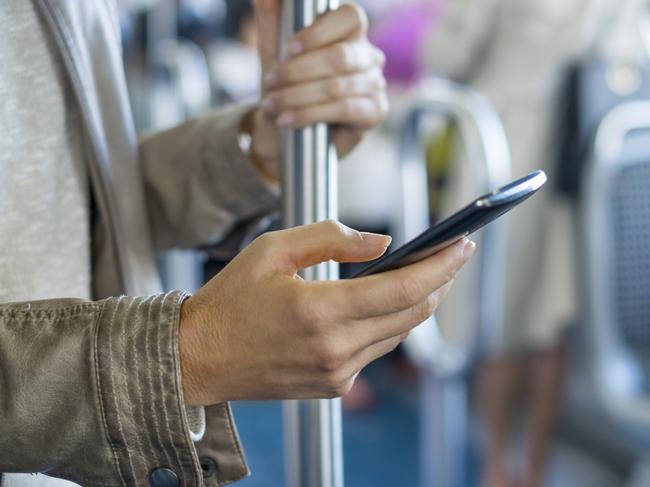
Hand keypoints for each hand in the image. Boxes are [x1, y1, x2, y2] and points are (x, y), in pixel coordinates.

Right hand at [179, 221, 474, 405]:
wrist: (199, 358)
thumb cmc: (231, 299)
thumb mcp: (273, 249)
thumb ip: (332, 238)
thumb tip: (383, 243)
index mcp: (320, 311)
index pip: (402, 290)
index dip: (440, 266)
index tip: (463, 245)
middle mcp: (335, 349)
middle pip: (412, 314)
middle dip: (439, 281)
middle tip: (452, 254)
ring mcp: (337, 374)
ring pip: (399, 334)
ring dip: (417, 303)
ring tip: (426, 273)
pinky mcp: (334, 386)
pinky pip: (376, 350)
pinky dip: (390, 324)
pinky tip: (388, 303)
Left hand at [250, 0, 387, 176]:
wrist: (287, 129)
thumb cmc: (287, 85)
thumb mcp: (274, 50)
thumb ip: (272, 17)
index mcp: (350, 33)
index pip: (349, 17)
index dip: (319, 32)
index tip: (288, 48)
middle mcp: (368, 55)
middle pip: (339, 56)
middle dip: (298, 71)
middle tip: (270, 82)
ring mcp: (375, 84)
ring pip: (337, 86)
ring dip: (298, 97)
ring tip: (272, 105)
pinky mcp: (375, 111)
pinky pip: (344, 109)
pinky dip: (310, 115)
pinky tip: (288, 120)